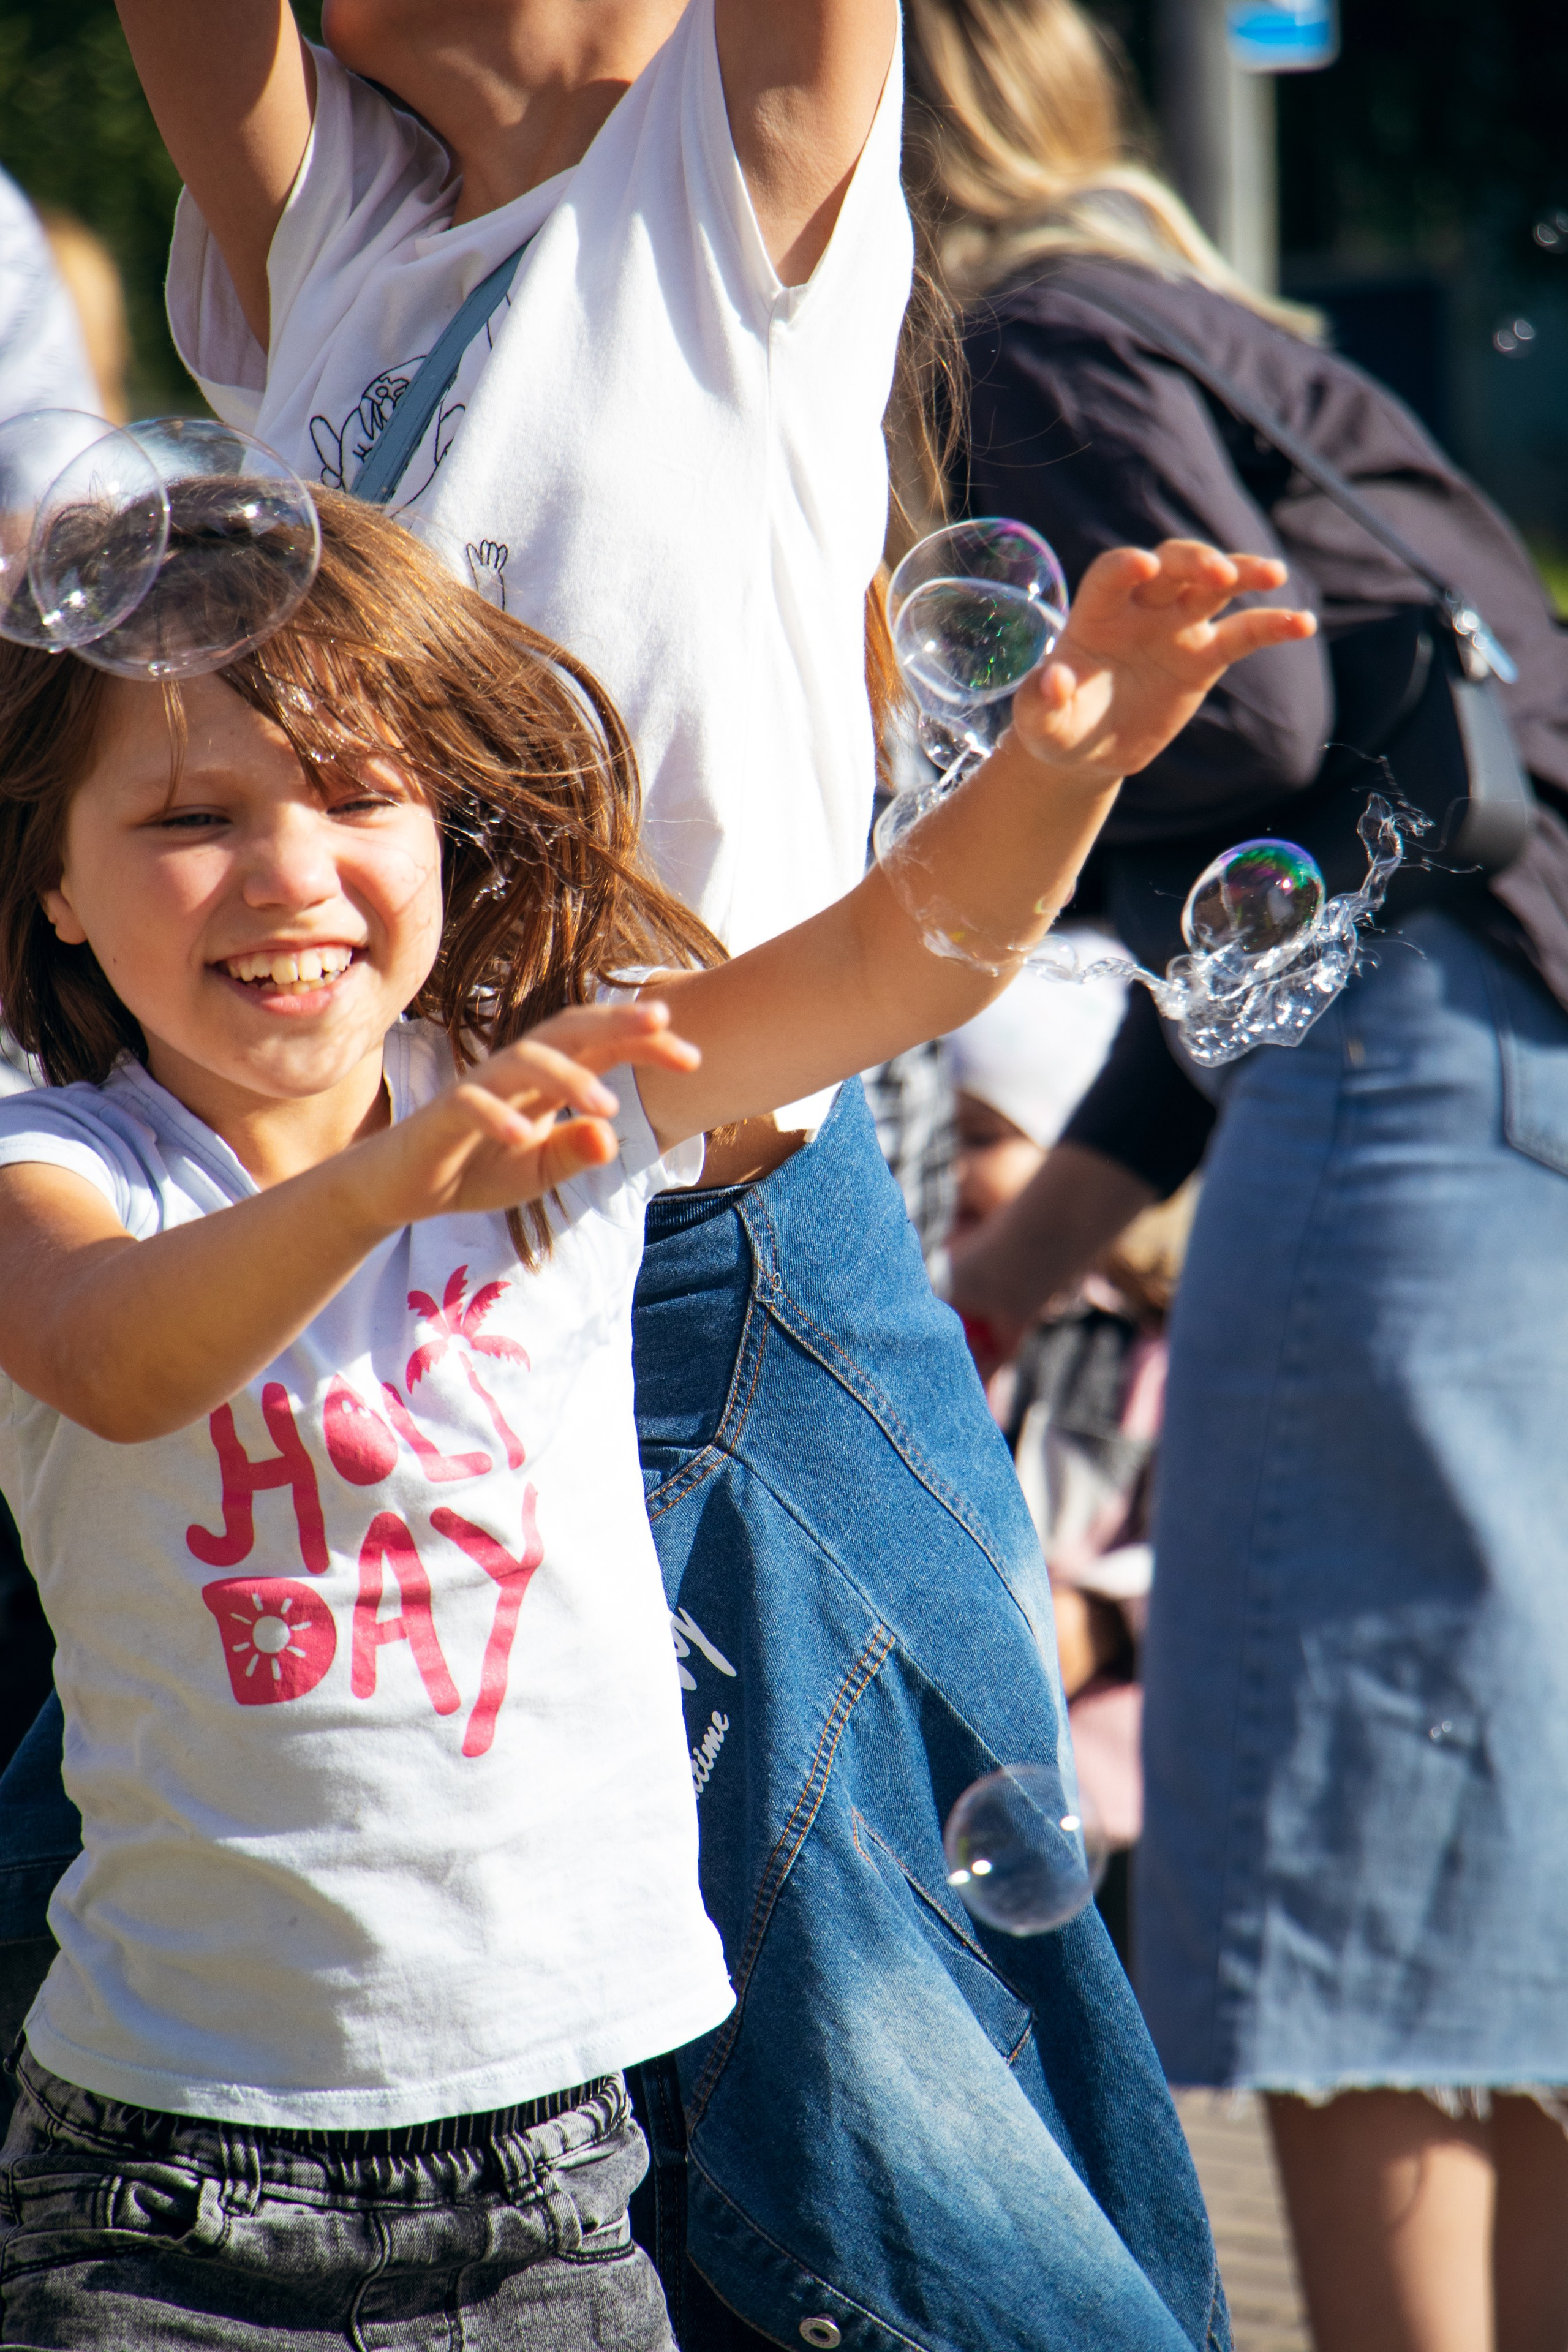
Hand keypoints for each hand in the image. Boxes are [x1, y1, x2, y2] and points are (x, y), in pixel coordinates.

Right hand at [353, 999, 700, 1230]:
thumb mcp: (540, 1171)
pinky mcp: (444, 1112)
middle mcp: (516, 1071)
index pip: (602, 1047)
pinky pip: (472, 1103)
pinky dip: (498, 1116)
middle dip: (615, 1023)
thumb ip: (577, 1153)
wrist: (405, 1188)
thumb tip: (613, 1136)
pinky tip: (522, 1136)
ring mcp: (479, 1086)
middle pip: (567, 1029)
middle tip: (663, 1027)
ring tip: (606, 1107)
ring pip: (524, 1059)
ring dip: (568, 1077)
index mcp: (547, 1080)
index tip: (694, 1057)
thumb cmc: (478, 1167)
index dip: (645, 1044)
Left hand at [1010, 540, 1316, 786]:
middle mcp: (1140, 609)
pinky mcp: (1204, 656)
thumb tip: (1055, 679)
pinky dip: (1273, 626)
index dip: (1127, 566)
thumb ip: (1040, 701)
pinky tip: (1303, 623)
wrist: (1087, 749)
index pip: (1113, 573)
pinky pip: (1243, 634)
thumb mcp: (1039, 723)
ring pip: (1214, 587)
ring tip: (1273, 574)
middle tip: (1219, 573)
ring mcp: (1176, 628)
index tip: (1143, 564)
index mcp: (1097, 614)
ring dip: (1243, 572)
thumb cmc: (1056, 727)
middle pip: (1171, 566)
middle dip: (1195, 562)